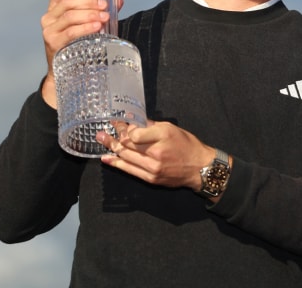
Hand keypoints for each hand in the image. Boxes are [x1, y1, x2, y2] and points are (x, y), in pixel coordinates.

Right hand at [39, 0, 123, 107]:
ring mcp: (49, 31)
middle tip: (104, 6)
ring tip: (104, 17)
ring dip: (89, 14)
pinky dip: (85, 28)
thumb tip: (118, 0)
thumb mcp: (87, 24)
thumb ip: (101, 11)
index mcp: (55, 9)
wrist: (66, 71)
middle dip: (89, 2)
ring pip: (70, 16)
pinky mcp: (53, 43)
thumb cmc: (77, 44)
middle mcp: (49, 18)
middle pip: (68, 2)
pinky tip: (97, 27)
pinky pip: (71, 32)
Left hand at [97, 120, 215, 191]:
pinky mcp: (151, 179)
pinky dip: (117, 164)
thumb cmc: (187, 145)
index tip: (119, 123)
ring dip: (112, 149)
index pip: (134, 133)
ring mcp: (153, 168)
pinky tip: (107, 159)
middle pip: (128, 145)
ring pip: (126, 157)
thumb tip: (132, 122)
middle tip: (101, 133)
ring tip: (102, 141)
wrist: (200, 168)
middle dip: (113, 138)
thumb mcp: (172, 128)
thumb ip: (151, 126)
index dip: (124, 128)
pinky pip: (130, 170)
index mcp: (163, 135)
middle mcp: (157, 152)